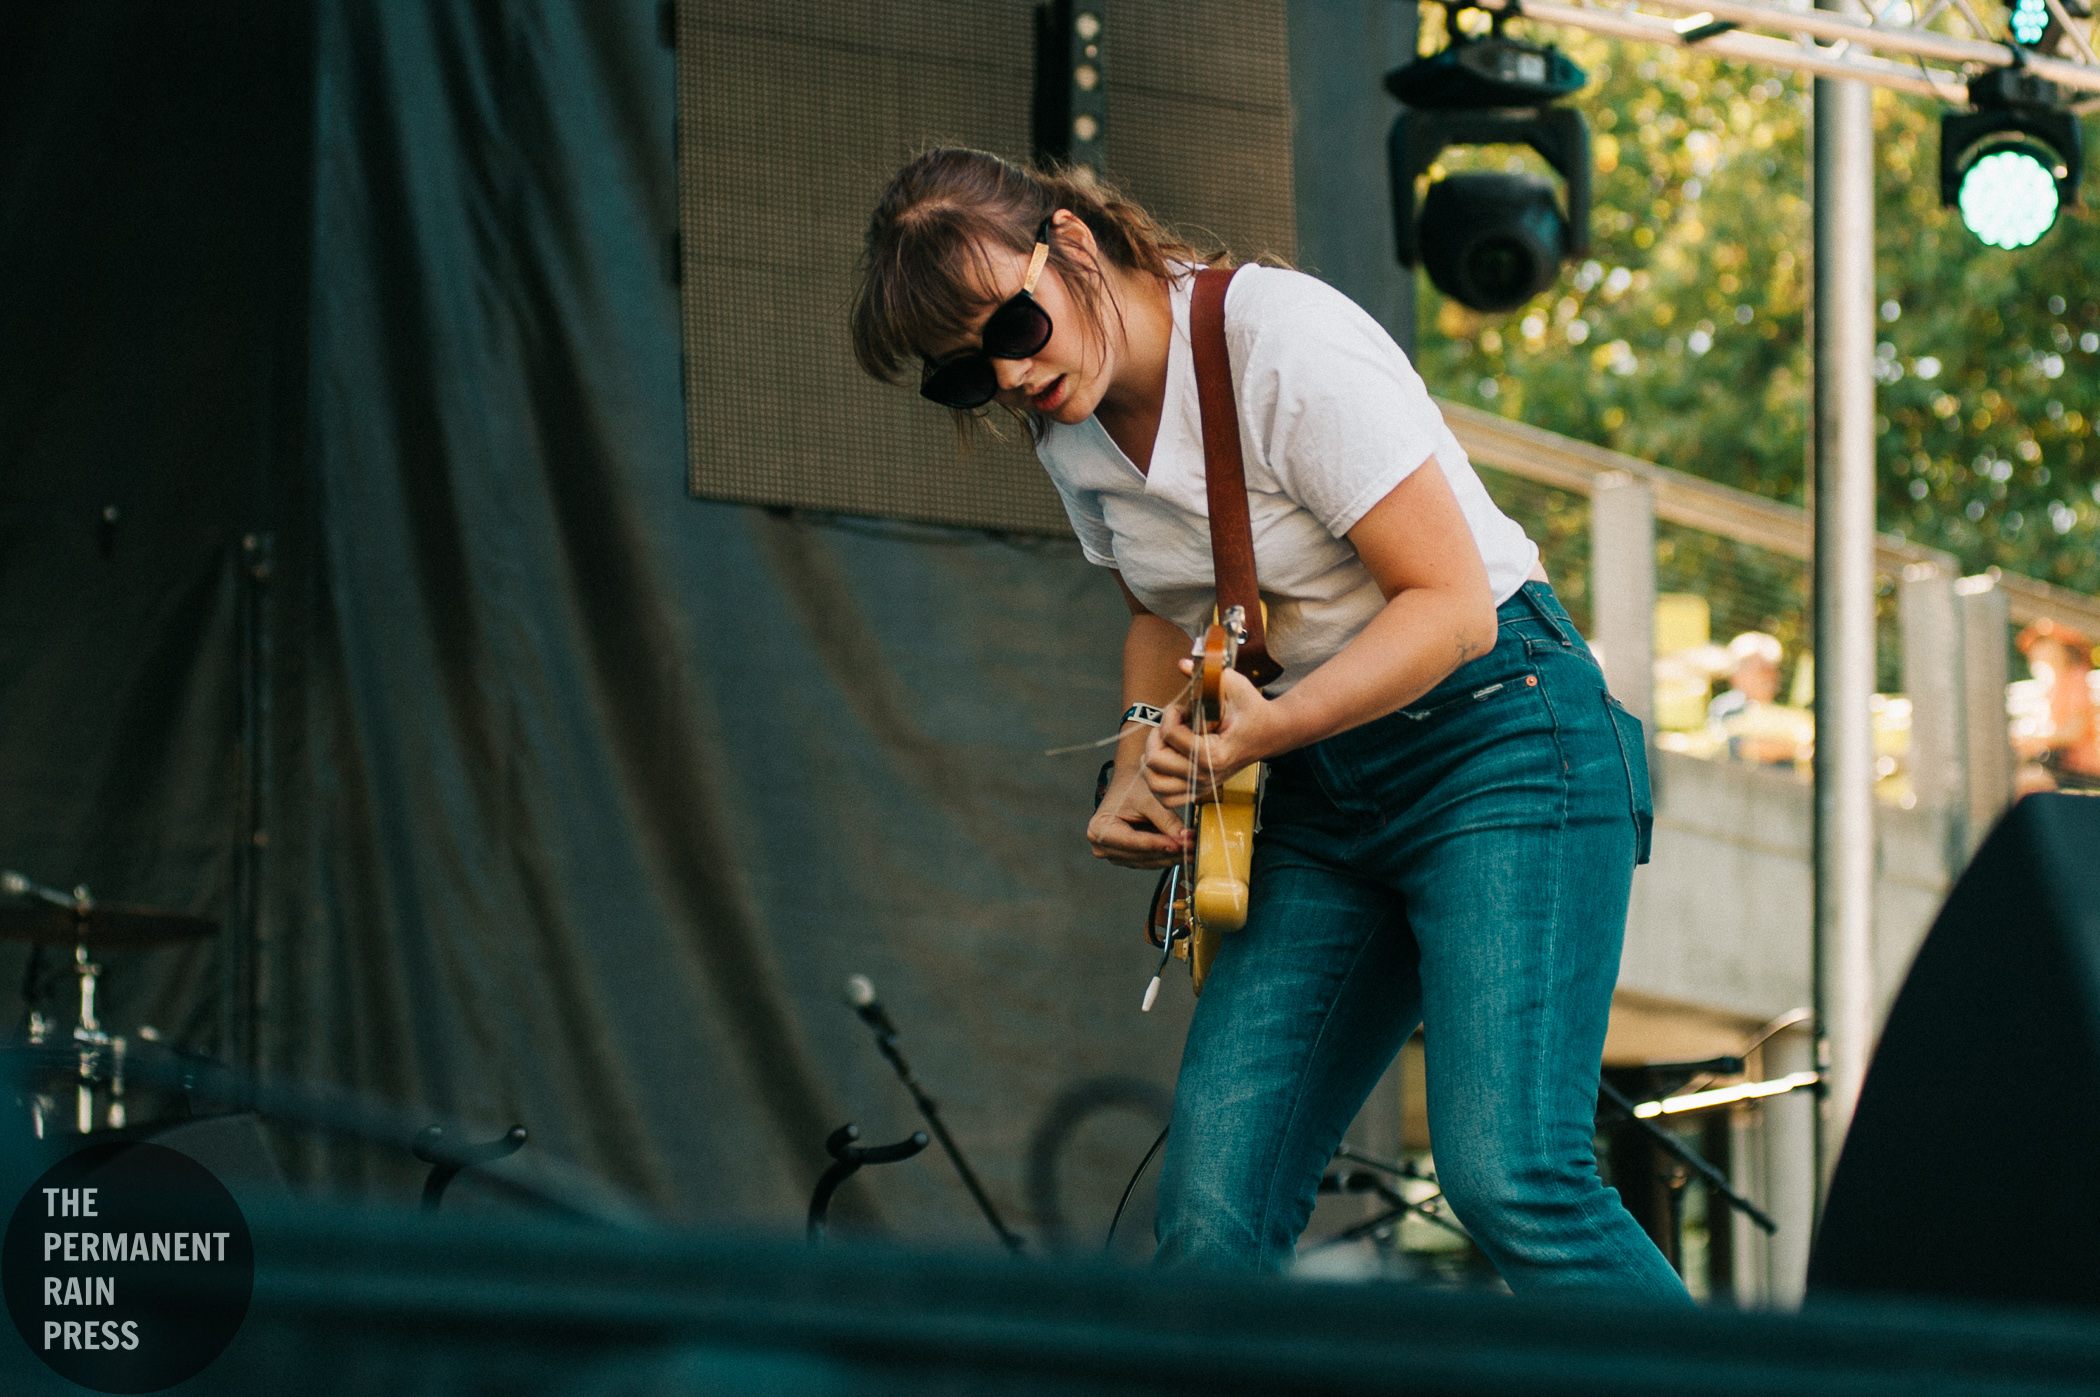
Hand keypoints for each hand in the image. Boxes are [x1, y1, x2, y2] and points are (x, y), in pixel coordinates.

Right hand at [1087, 771, 1190, 868]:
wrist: (1132, 781)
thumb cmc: (1135, 785)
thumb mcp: (1150, 800)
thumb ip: (1167, 821)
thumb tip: (1185, 840)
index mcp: (1099, 829)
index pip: (1133, 842)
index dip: (1158, 845)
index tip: (1180, 845)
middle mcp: (1102, 846)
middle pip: (1140, 855)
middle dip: (1169, 852)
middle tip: (1193, 847)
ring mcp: (1114, 854)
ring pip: (1147, 861)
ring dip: (1171, 857)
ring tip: (1193, 848)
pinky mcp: (1128, 856)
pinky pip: (1150, 861)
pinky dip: (1168, 855)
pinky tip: (1185, 850)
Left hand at [1145, 665, 1285, 806]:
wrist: (1271, 733)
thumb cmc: (1253, 710)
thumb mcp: (1233, 685)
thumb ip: (1207, 674)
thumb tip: (1183, 663)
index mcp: (1214, 754)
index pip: (1169, 735)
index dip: (1170, 714)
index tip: (1182, 707)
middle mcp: (1206, 775)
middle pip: (1154, 761)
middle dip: (1156, 736)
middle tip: (1170, 724)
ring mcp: (1202, 786)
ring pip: (1155, 784)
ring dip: (1151, 760)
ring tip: (1164, 743)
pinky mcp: (1200, 790)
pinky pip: (1166, 798)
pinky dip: (1158, 781)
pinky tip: (1166, 761)